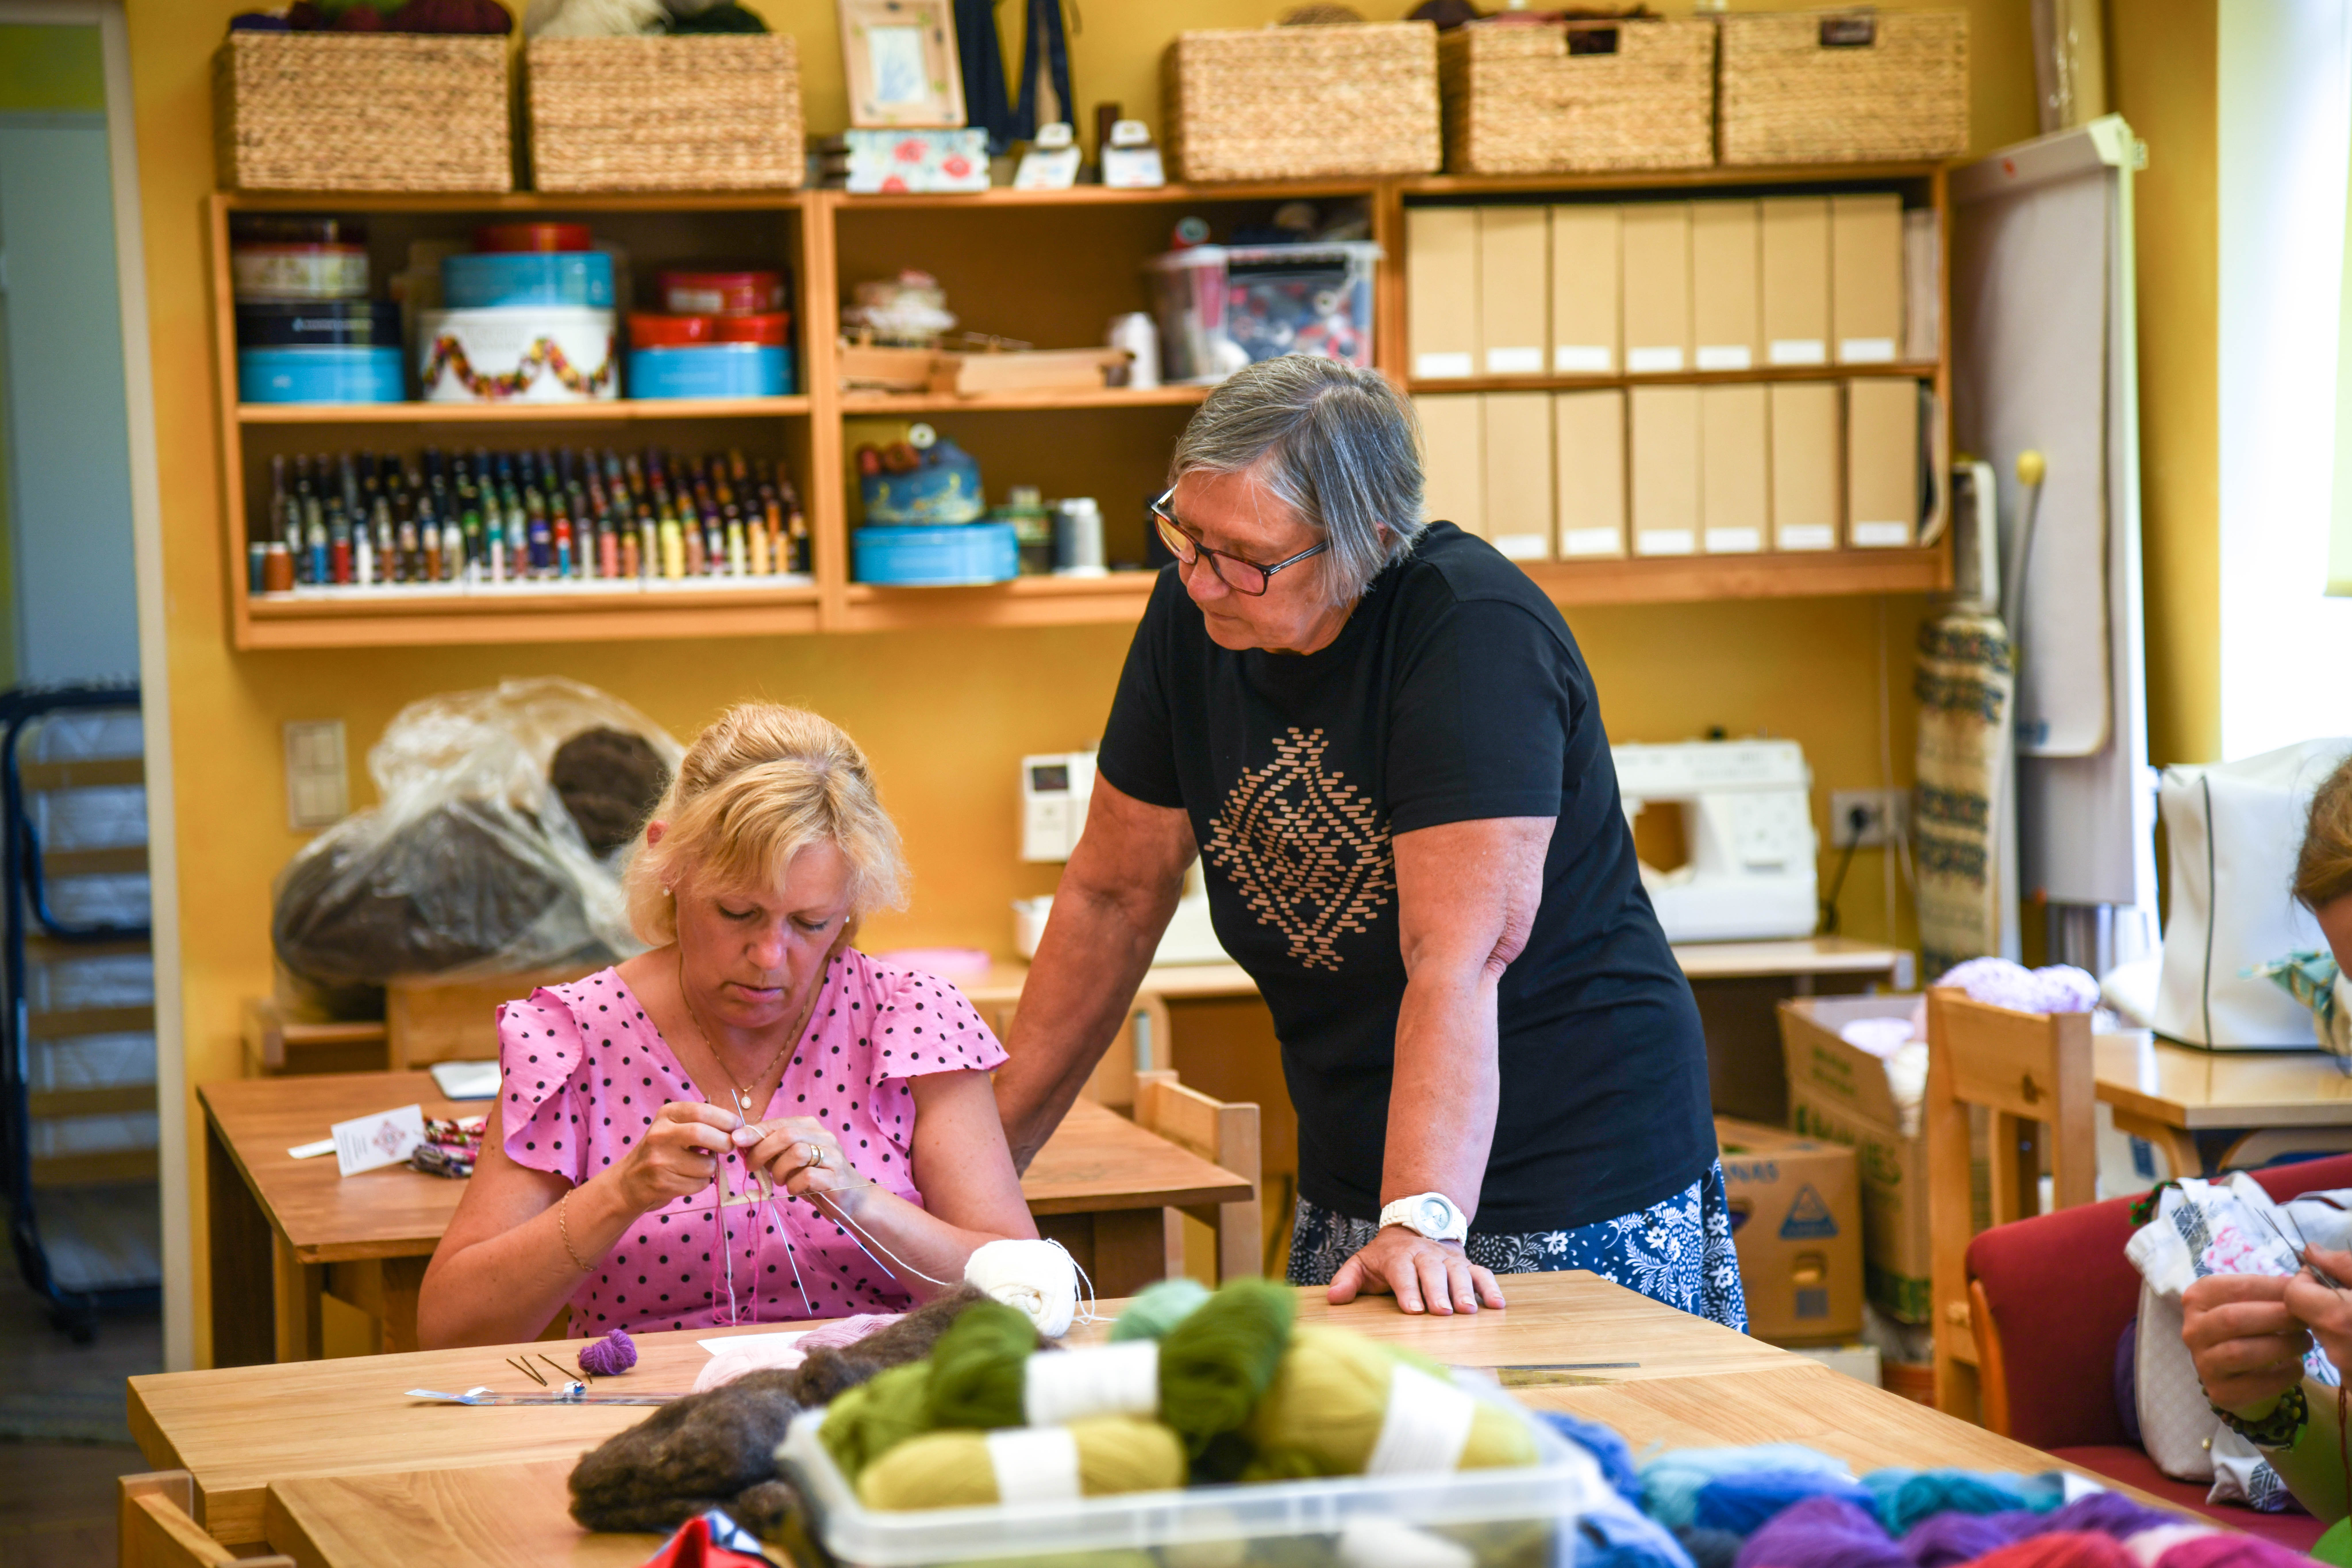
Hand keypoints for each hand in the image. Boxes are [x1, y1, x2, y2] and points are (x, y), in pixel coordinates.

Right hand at [612, 1100, 736, 1212]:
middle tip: (728, 1148)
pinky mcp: (662, 1183)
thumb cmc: (662, 1151)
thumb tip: (739, 1129)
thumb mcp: (675, 1127)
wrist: (630, 1181)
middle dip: (724, 1143)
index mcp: (667, 1115)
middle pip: (702, 1134)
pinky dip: (702, 1183)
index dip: (726, 1120)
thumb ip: (702, 1124)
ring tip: (699, 1166)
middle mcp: (660, 1134)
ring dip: (711, 1168)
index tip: (737, 1128)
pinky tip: (688, 1179)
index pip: (702, 1111)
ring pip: (705, 1165)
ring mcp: (659, 1160)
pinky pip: (699, 1184)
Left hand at [738, 1116, 858, 1198]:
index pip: (779, 1123)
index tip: (736, 1140)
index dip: (755, 1131)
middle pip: (787, 1135)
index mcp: (810, 1128)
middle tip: (751, 1167)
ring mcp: (832, 1156)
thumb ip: (771, 1151)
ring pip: (797, 1153)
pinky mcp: (836, 1177)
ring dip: (779, 1170)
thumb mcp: (790, 1161)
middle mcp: (823, 1137)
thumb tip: (742, 1143)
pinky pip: (807, 1176)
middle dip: (762, 1150)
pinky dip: (793, 1184)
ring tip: (779, 1181)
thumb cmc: (816, 1178)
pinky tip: (793, 1188)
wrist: (851, 1198)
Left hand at [1329, 1225, 1505, 1314]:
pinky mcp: (1465, 1264)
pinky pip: (1481, 1273)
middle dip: (1437, 1292)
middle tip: (1443, 1312)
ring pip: (1458, 1272)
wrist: (1413, 1228)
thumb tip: (1333, 1298)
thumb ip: (1347, 1280)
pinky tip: (1498, 1304)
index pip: (1402, 1273)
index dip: (1408, 1290)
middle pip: (1432, 1272)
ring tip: (1468, 1310)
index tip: (1413, 1309)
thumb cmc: (1385, 1257)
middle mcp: (1425, 1256)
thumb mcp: (1362, 1263)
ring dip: (1464, 1291)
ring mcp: (1448, 1260)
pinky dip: (1491, 1287)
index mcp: (1399, 1257)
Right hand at [2183, 1272, 2310, 1413]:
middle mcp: (2192, 1329)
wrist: (2236, 1371)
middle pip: (2233, 1319)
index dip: (2273, 1289)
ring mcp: (2202, 1362)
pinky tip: (2296, 1366)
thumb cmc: (2249, 1328)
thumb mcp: (2252, 1302)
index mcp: (2197, 1298)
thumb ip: (2271, 1291)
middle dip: (2277, 1317)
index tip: (2302, 1291)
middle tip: (2306, 1318)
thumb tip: (2306, 1279)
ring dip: (2282, 1345)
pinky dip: (2282, 1375)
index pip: (2235, 1287)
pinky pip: (2255, 1384)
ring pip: (2241, 1352)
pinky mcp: (2219, 1391)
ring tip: (2305, 1341)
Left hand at [2286, 1245, 2351, 1374]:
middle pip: (2304, 1317)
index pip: (2293, 1295)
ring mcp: (2347, 1375)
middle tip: (2343, 1298)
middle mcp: (2337, 1351)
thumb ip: (2343, 1265)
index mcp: (2340, 1319)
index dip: (2306, 1282)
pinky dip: (2347, 1348)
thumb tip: (2310, 1251)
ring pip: (2323, 1340)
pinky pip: (2340, 1361)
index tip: (2325, 1279)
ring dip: (2333, 1326)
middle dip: (2318, 1304)